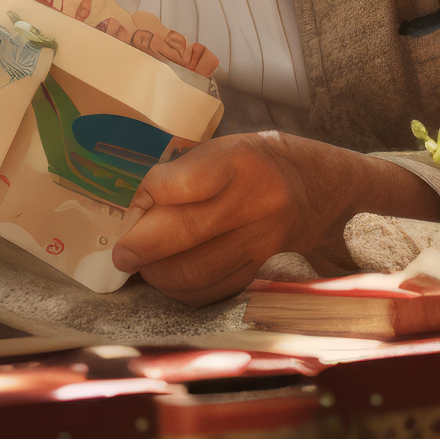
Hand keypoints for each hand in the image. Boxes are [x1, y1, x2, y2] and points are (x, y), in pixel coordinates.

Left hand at [113, 134, 426, 304]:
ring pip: (197, 271)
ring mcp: (262, 241)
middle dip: (141, 247)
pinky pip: (213, 291)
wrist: (318, 187)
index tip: (134, 203)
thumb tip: (136, 210)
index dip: (149, 195)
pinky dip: (183, 290)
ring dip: (159, 274)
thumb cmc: (255, 162)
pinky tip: (171, 279)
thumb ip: (181, 173)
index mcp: (242, 160)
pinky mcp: (261, 270)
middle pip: (186, 232)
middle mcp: (257, 202)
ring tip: (144, 266)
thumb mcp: (223, 147)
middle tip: (122, 254)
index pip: (185, 182)